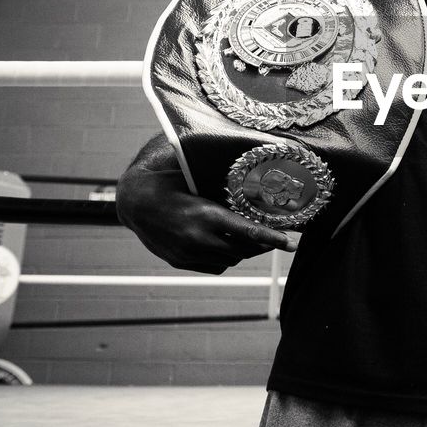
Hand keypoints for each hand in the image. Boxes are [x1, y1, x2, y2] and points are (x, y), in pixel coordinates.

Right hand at [115, 163, 296, 272]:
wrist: (134, 202)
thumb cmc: (168, 180)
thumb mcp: (196, 175)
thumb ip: (222, 176)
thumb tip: (254, 159)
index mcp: (206, 215)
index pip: (248, 230)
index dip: (273, 238)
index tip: (292, 243)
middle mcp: (199, 238)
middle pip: (244, 249)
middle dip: (263, 244)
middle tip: (278, 238)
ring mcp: (189, 253)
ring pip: (230, 259)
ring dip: (244, 250)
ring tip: (253, 239)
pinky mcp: (181, 261)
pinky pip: (214, 267)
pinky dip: (225, 258)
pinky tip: (227, 246)